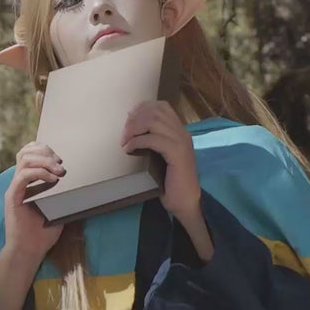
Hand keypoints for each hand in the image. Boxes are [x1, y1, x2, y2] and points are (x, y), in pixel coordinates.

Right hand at [4, 142, 65, 259]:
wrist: (29, 251)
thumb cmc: (43, 233)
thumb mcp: (58, 208)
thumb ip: (63, 193)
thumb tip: (81, 182)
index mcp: (27, 183)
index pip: (29, 154)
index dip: (44, 150)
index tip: (60, 159)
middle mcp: (18, 183)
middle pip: (26, 152)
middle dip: (46, 153)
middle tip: (61, 164)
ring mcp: (14, 189)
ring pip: (24, 160)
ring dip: (44, 162)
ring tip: (59, 172)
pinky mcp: (12, 198)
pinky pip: (22, 177)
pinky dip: (39, 174)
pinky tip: (53, 181)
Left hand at [121, 101, 200, 217]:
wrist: (186, 202)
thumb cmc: (171, 183)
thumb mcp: (161, 157)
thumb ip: (154, 142)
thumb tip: (131, 131)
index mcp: (180, 131)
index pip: (161, 107)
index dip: (141, 109)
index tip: (128, 121)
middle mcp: (182, 132)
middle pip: (155, 111)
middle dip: (135, 119)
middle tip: (123, 134)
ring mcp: (181, 142)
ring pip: (154, 122)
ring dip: (134, 129)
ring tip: (125, 141)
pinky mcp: (177, 154)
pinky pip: (154, 139)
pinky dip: (138, 142)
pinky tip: (129, 150)